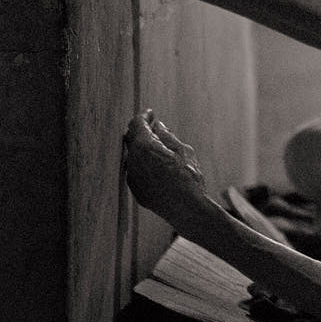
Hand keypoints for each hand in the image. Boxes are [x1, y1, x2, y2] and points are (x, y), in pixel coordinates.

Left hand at [123, 110, 213, 228]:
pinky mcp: (135, 189)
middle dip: (141, 132)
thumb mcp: (183, 151)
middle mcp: (132, 161)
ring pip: (133, 156)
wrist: (185, 208)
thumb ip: (167, 137)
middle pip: (131, 139)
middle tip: (154, 127)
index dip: (143, 116)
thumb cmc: (188, 178)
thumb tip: (158, 126)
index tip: (150, 113)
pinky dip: (144, 163)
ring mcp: (131, 176)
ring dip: (142, 149)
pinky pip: (135, 170)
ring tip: (160, 148)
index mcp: (145, 147)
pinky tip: (158, 166)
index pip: (137, 124)